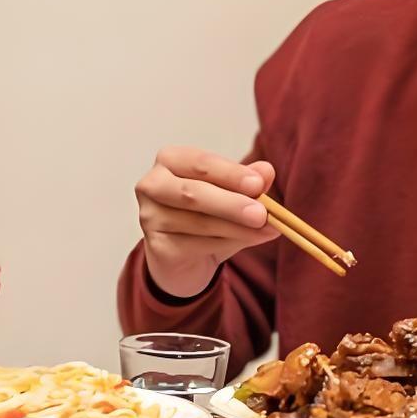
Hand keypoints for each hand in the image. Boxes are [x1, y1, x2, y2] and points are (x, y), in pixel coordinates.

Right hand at [135, 146, 280, 297]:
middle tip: (262, 213)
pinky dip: (227, 243)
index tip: (258, 183)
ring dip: (237, 228)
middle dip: (232, 204)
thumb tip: (266, 171)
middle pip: (193, 193)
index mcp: (170, 160)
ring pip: (198, 222)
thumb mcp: (231, 194)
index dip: (230, 173)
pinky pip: (196, 245)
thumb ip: (247, 182)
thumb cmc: (205, 215)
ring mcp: (150, 216)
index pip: (200, 163)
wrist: (182, 257)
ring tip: (266, 230)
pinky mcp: (156, 246)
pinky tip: (246, 242)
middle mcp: (153, 185)